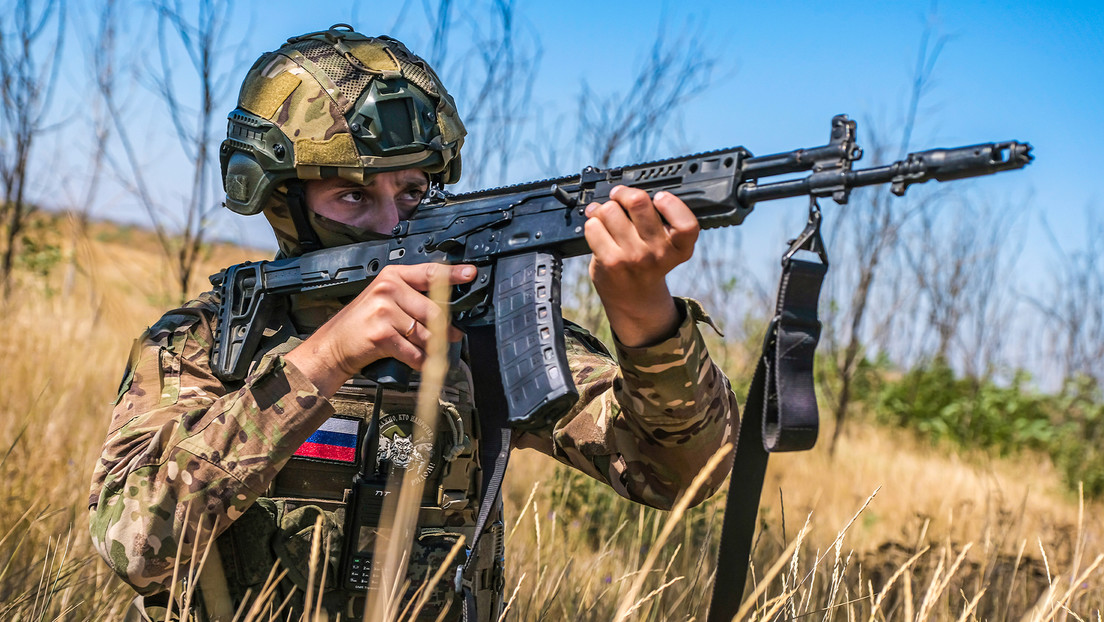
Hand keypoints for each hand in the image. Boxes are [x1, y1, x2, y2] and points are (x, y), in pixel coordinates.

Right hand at [285, 263, 475, 395]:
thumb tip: (449, 312)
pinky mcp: (381, 334)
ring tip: (428, 352)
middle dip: (445, 329)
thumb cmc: (363, 323)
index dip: (453, 275)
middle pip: (434, 310)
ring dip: (432, 348)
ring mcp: (383, 310)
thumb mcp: (385, 299)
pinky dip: (420, 361)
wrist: (334, 345)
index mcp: (392, 276)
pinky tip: (417, 361)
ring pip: (426, 333)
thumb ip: (414, 298)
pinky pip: (414, 351)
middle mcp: (388, 289)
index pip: (430, 273)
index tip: (471, 274)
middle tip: (452, 336)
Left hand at [584, 185, 698, 346]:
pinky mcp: (611, 262)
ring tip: (606, 215)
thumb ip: (661, 220)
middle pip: (638, 203)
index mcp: (680, 248)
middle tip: (620, 196)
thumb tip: (629, 191)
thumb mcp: (667, 245)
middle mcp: (659, 253)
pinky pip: (594, 226)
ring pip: (610, 210)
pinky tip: (598, 228)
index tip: (660, 198)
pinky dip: (592, 222)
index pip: (686, 224)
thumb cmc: (648, 262)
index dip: (672, 204)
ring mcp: (634, 258)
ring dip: (604, 208)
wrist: (634, 297)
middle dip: (624, 193)